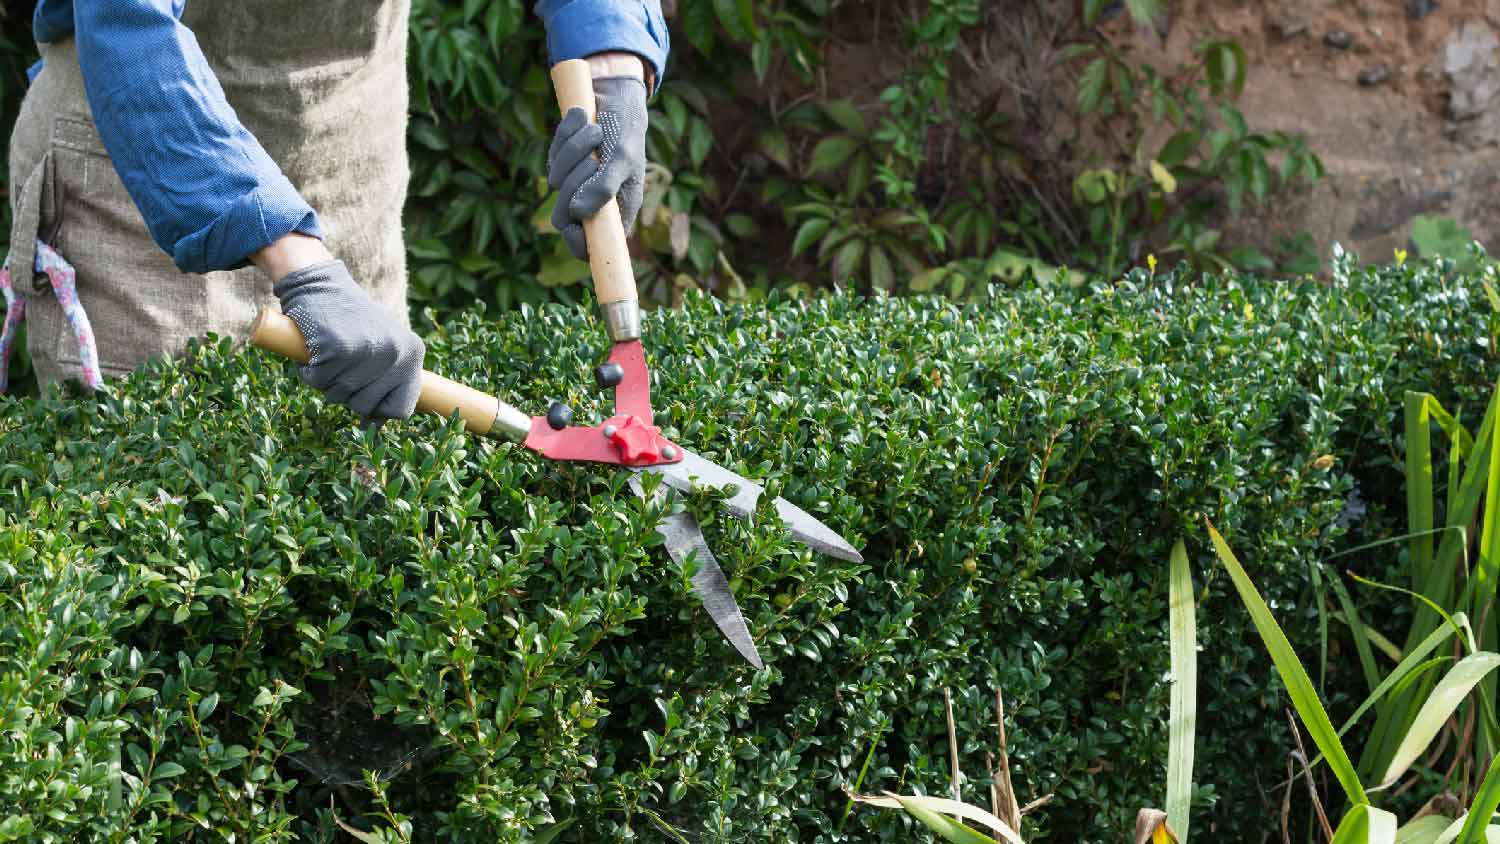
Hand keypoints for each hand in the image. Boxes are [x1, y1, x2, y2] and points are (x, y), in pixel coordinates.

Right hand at [271, 259, 424, 421]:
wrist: (322, 285)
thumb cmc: (350, 323)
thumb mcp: (381, 347)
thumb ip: (386, 382)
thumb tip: (376, 428)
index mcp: (412, 353)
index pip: (402, 408)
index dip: (379, 410)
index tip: (363, 397)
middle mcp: (395, 353)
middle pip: (366, 406)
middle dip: (346, 394)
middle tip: (340, 366)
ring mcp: (368, 351)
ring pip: (339, 395)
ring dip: (325, 381)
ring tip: (328, 355)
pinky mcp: (338, 348)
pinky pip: (318, 380)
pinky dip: (308, 372)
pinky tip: (314, 350)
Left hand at [548, 67, 648, 260]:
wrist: (616, 95)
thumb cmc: (627, 130)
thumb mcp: (622, 159)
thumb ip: (603, 188)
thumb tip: (578, 214)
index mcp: (616, 211)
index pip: (591, 247)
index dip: (578, 242)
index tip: (572, 225)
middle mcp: (594, 201)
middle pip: (565, 216)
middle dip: (575, 182)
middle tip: (592, 159)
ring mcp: (576, 182)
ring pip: (556, 181)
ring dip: (573, 150)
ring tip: (594, 131)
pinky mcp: (562, 162)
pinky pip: (552, 156)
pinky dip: (566, 135)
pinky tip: (582, 120)